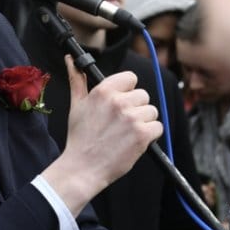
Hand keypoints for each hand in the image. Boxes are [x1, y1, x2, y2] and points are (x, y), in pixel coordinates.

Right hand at [45, 57, 161, 214]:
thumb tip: (71, 61)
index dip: (128, 91)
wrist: (82, 168)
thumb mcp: (76, 105)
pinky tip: (134, 141)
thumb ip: (77, 80)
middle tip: (121, 123)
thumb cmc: (80, 138)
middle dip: (136, 108)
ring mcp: (132, 118)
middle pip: (143, 95)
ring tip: (126, 133)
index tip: (122, 102)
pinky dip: (150, 135)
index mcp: (104, 91)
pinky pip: (157, 127)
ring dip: (143, 122)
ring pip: (152, 111)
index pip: (131, 78)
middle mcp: (119, 101)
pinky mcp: (142, 134)